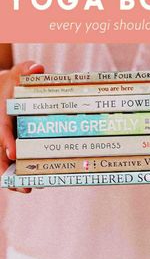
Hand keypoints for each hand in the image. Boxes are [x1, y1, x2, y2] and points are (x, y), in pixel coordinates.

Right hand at [0, 61, 43, 192]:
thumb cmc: (13, 84)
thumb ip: (26, 70)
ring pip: (3, 162)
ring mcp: (4, 140)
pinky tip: (32, 182)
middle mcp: (0, 132)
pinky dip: (19, 172)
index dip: (6, 141)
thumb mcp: (18, 74)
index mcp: (0, 116)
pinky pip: (11, 161)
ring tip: (28, 190)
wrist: (5, 91)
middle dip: (8, 171)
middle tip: (24, 187)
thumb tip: (38, 68)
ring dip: (14, 177)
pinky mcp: (11, 145)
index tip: (13, 153)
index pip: (1, 129)